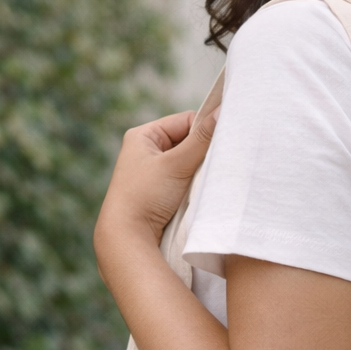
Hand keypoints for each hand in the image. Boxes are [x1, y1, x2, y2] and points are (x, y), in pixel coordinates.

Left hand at [94, 107, 218, 275]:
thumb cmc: (145, 196)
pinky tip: (202, 190)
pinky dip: (195, 183)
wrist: (127, 237)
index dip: (205, 130)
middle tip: (219, 160)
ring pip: (189, 162)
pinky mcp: (160, 192)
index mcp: (143, 136)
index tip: (223, 141)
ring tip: (209, 177)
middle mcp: (146, 151)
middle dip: (203, 152)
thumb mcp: (176, 164)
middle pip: (188, 141)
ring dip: (200, 169)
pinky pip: (185, 179)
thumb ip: (202, 139)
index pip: (185, 121)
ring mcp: (153, 172)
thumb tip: (223, 112)